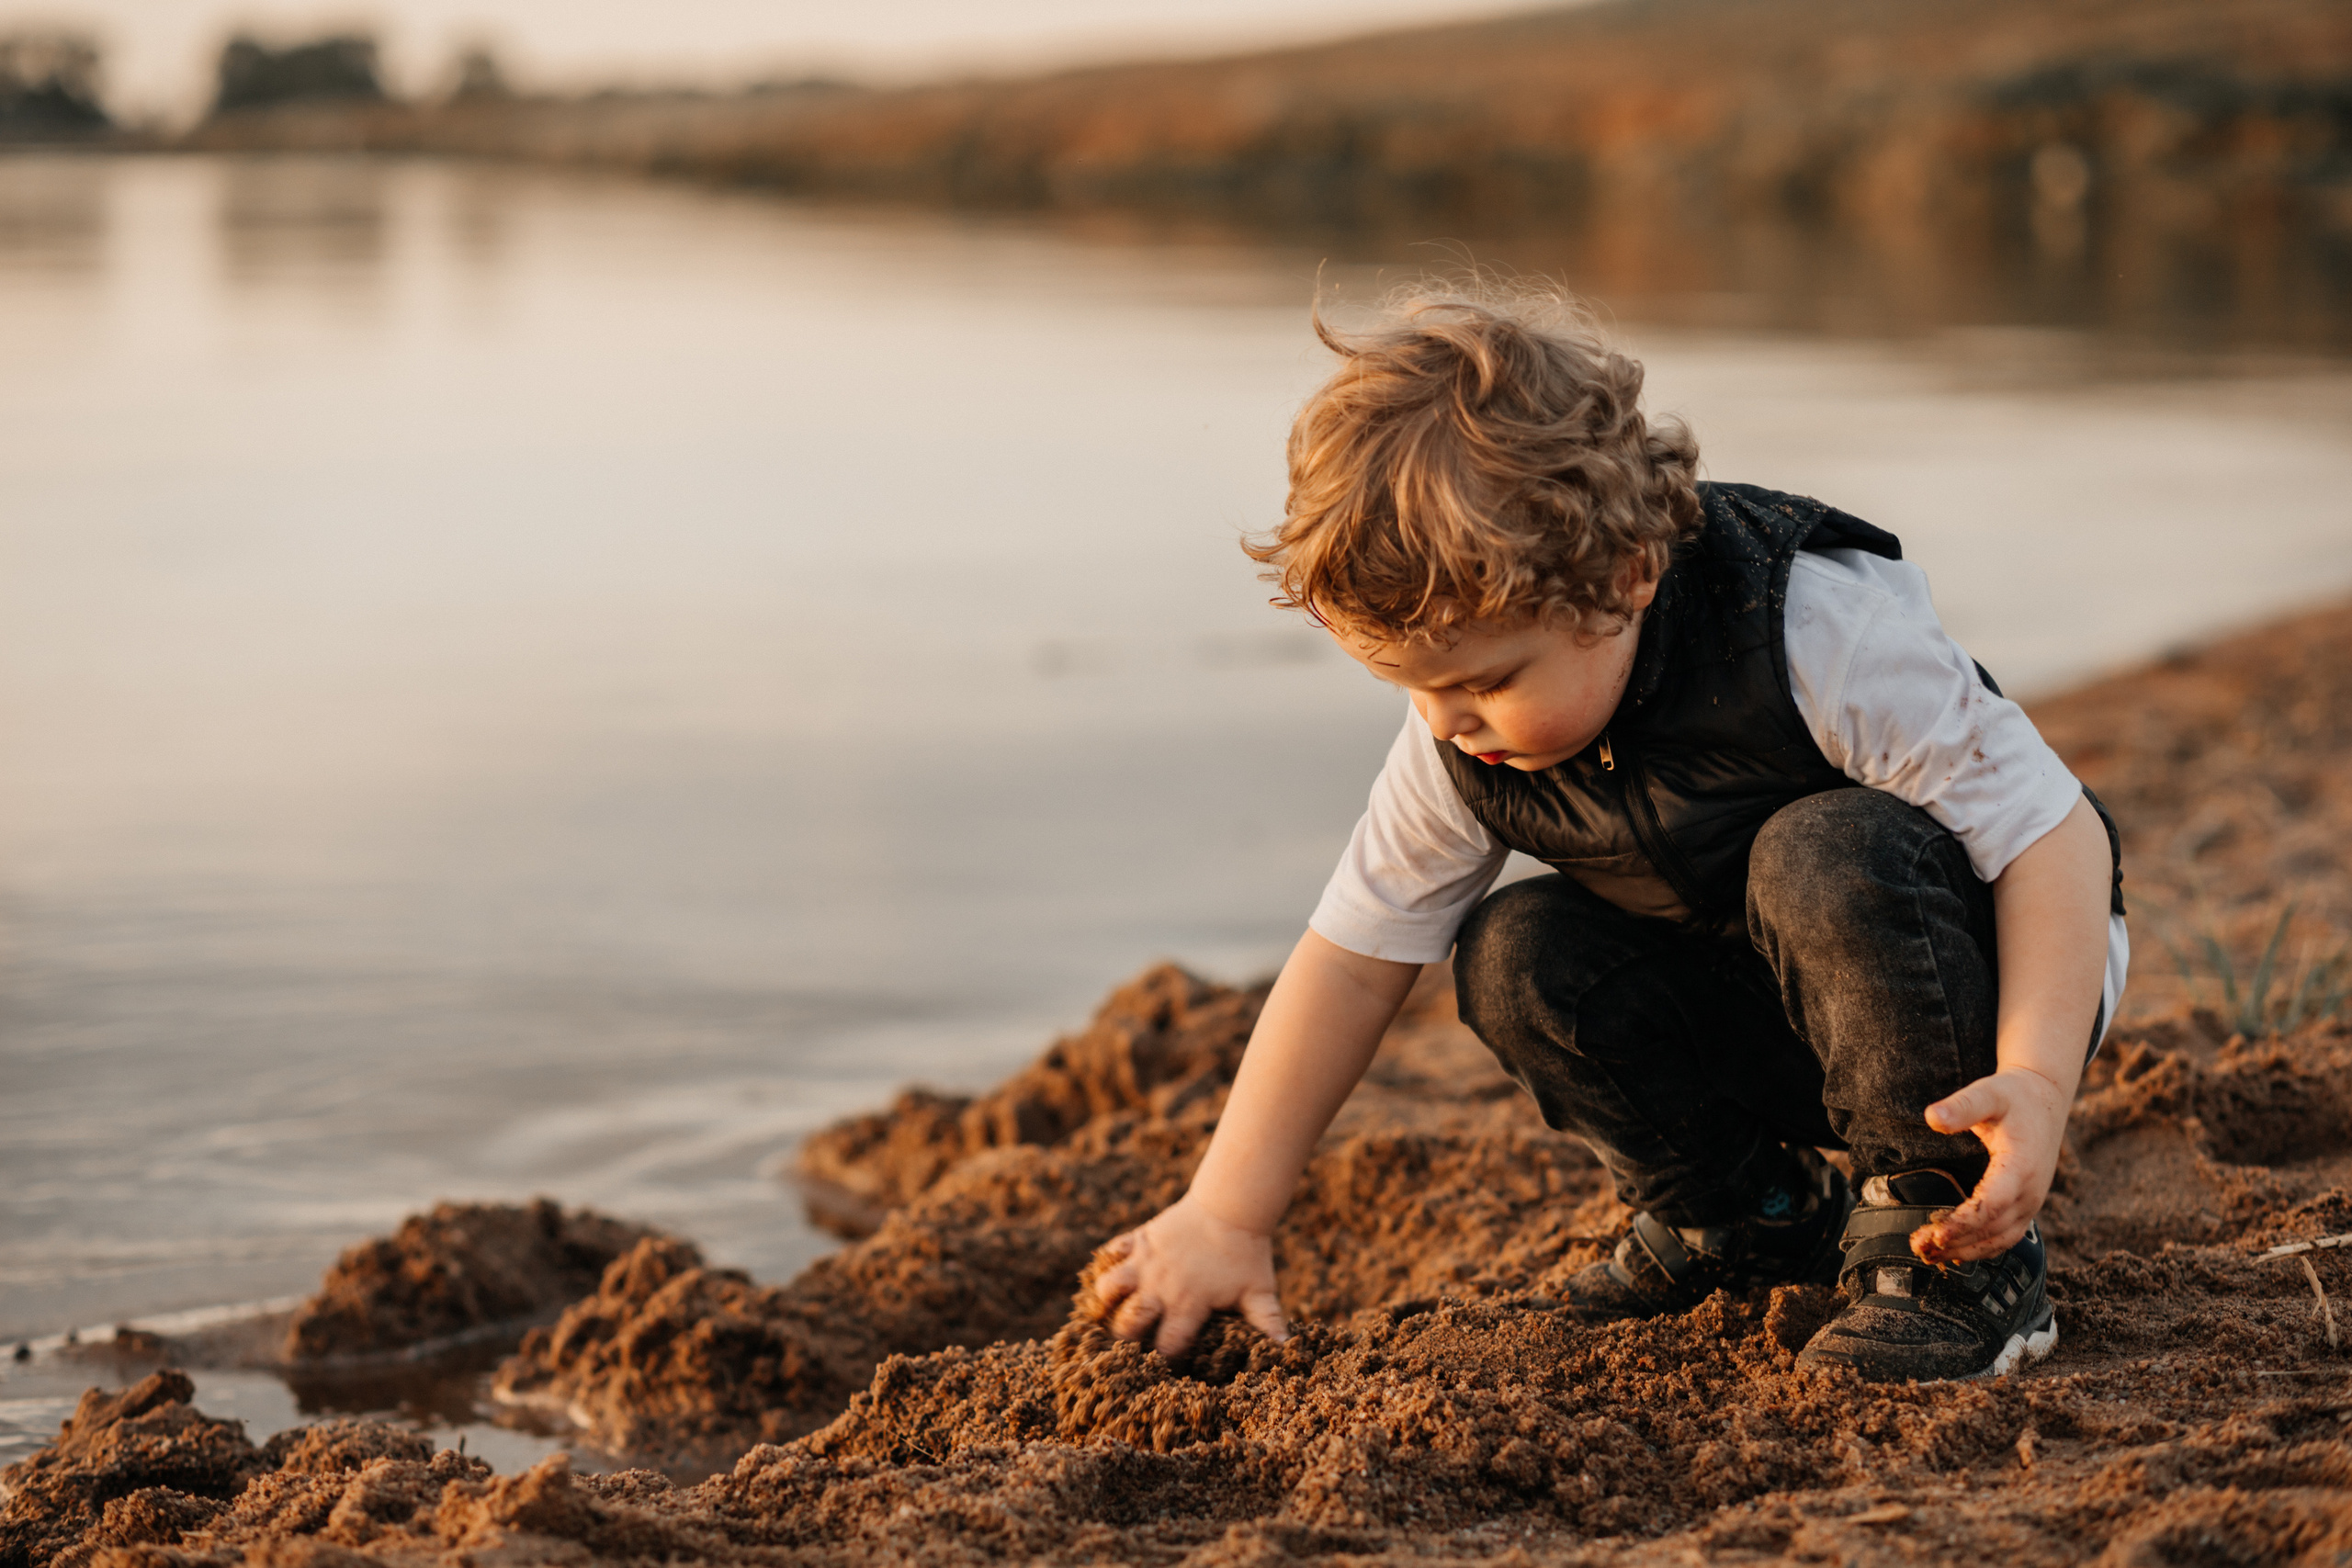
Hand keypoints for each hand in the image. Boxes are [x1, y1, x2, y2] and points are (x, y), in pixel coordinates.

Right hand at [1091, 1196, 1287, 1358]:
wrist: (1230, 1206)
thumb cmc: (1247, 1253)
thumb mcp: (1259, 1292)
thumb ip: (1268, 1323)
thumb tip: (1287, 1350)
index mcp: (1189, 1304)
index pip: (1166, 1347)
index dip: (1163, 1361)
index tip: (1163, 1367)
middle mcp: (1161, 1286)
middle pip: (1127, 1325)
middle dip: (1125, 1339)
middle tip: (1127, 1344)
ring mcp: (1145, 1262)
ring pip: (1108, 1289)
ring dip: (1106, 1302)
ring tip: (1111, 1310)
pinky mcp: (1138, 1239)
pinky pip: (1109, 1254)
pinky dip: (1105, 1264)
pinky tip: (1111, 1274)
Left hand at [1911, 1066, 2070, 1263]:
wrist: (2046, 1100)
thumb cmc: (2014, 1096)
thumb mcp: (1988, 1093)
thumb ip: (1962, 1106)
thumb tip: (1931, 1117)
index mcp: (2021, 1166)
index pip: (1992, 1205)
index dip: (1964, 1223)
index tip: (1935, 1234)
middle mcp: (2031, 1191)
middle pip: (1993, 1229)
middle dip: (1957, 1242)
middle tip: (1918, 1248)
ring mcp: (2032, 1202)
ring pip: (2001, 1240)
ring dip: (1966, 1251)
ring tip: (1928, 1255)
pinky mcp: (2027, 1205)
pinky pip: (2006, 1236)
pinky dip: (1982, 1248)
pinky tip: (1954, 1252)